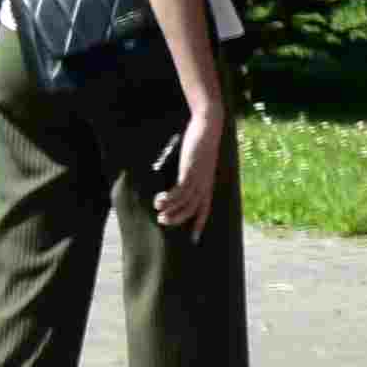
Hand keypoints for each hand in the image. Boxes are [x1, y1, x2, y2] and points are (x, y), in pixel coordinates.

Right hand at [160, 105, 233, 232]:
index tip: (195, 240)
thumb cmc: (201, 143)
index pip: (206, 209)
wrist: (207, 126)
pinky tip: (158, 201)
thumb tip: (180, 180)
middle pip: (194, 209)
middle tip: (163, 222)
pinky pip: (179, 191)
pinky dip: (168, 199)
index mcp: (208, 184)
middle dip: (179, 219)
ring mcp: (199, 179)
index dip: (200, 224)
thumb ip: (190, 172)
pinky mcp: (190, 171)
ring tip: (159, 216)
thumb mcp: (196, 161)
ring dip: (171, 211)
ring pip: (185, 203)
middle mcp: (205, 184)